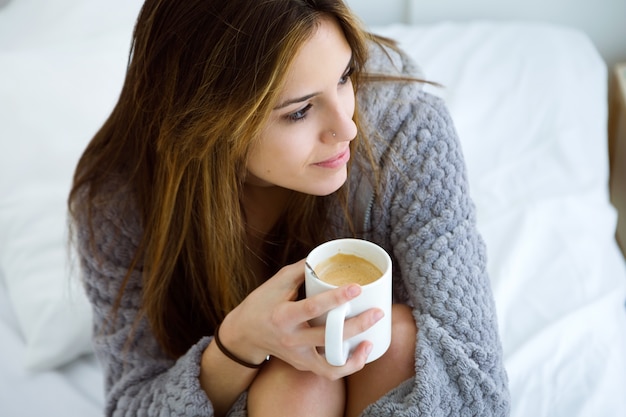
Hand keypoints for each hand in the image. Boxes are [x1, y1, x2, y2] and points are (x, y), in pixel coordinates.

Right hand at [219, 259, 383, 379]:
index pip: (312, 307)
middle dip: (356, 326)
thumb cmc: (261, 303)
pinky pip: (329, 371)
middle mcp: (291, 339)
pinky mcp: (302, 365)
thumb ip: (302, 270)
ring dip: (355, 354)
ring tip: (371, 338)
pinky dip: (348, 365)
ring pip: (330, 363)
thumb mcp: (277, 282)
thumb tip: (326, 256)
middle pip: (328, 337)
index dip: (336, 298)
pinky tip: (362, 351)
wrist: (243, 334)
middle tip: (377, 312)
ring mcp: (297, 356)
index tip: (357, 287)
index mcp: (283, 315)